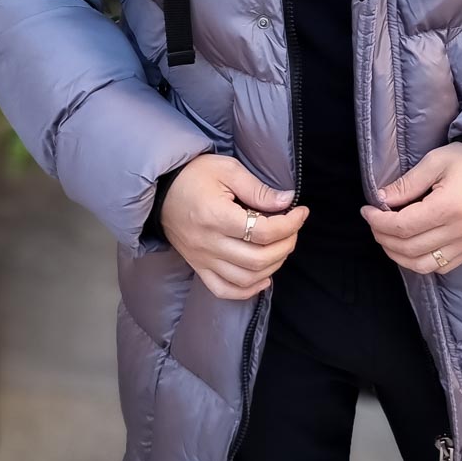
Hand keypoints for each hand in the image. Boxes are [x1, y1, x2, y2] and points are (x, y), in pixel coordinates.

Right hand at [161, 154, 307, 299]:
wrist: (160, 190)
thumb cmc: (194, 175)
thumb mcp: (227, 169)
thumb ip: (258, 189)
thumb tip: (287, 202)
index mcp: (216, 216)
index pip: (263, 232)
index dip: (290, 224)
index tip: (300, 212)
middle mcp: (209, 243)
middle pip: (259, 259)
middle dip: (286, 245)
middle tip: (293, 229)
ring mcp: (202, 259)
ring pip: (246, 278)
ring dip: (272, 267)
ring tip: (281, 248)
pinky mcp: (198, 267)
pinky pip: (223, 290)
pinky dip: (247, 290)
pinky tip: (263, 278)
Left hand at [360, 142, 461, 273]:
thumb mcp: (436, 161)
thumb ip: (408, 183)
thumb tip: (381, 199)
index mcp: (449, 207)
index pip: (403, 226)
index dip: (379, 222)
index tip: (367, 211)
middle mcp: (459, 231)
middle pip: (409, 247)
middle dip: (383, 237)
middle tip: (374, 223)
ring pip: (422, 264)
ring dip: (398, 255)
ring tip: (387, 237)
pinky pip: (440, 267)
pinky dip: (419, 262)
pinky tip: (410, 247)